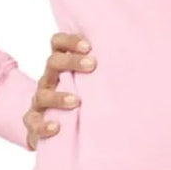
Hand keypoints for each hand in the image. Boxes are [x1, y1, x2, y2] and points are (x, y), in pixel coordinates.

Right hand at [22, 32, 94, 151]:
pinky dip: (43, 125)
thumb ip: (101, 71)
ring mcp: (39, 102)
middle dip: (71, 62)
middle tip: (92, 65)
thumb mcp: (88, 81)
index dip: (70, 41)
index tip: (89, 46)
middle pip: (52, 63)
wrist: (55, 128)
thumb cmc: (80, 99)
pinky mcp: (33, 123)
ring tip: (76, 101)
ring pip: (42, 95)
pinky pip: (33, 123)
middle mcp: (48, 80)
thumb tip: (136, 58)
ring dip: (59, 96)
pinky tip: (56, 127)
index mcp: (59, 66)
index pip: (57, 43)